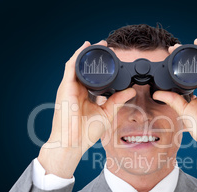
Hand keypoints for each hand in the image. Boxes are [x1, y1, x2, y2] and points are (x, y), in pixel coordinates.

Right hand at [38, 41, 135, 177]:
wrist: (72, 144)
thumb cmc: (85, 133)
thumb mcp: (106, 113)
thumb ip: (117, 101)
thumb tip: (131, 90)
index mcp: (84, 96)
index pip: (93, 78)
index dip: (102, 68)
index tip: (114, 59)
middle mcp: (76, 89)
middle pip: (85, 68)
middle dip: (95, 56)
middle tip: (107, 46)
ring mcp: (69, 88)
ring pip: (77, 64)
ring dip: (87, 52)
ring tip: (99, 43)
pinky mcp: (65, 87)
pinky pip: (71, 67)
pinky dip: (78, 55)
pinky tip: (86, 47)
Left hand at [153, 38, 196, 171]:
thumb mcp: (184, 112)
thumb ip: (172, 100)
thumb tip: (157, 93)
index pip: (189, 78)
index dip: (179, 69)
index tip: (167, 62)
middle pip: (195, 69)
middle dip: (184, 58)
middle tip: (171, 50)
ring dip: (193, 53)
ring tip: (180, 46)